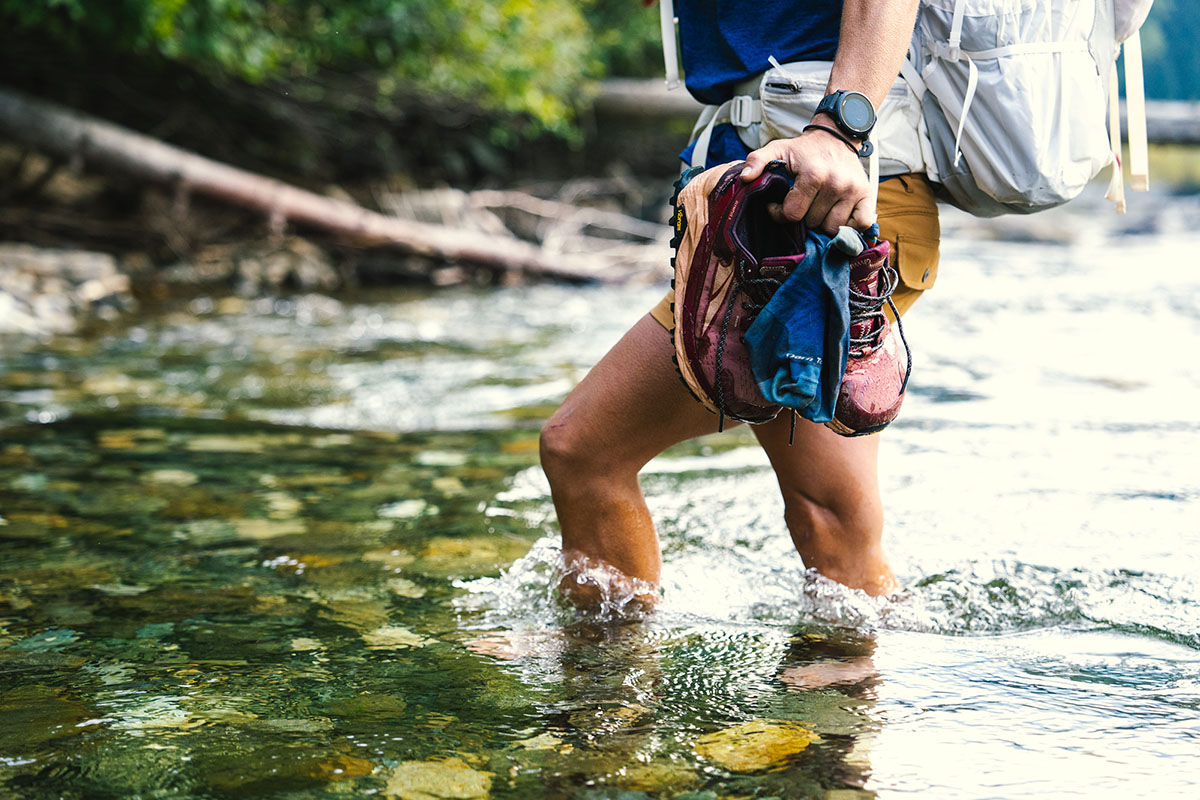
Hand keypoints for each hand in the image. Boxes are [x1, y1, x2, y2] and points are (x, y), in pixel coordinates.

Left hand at [740, 124, 875, 234]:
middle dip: (802, 218)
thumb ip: (757, 160)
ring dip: (822, 223)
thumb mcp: (777, 149)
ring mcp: (854, 191)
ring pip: (833, 229)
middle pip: (812, 224)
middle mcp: (836, 183)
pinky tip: (836, 216)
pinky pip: (860, 225)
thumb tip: (745, 178)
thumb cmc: (804, 150)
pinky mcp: (868, 196)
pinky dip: (848, 226)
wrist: (836, 137)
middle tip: (801, 204)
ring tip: (817, 208)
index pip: (792, 214)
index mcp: (813, 174)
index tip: (779, 204)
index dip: (780, 213)